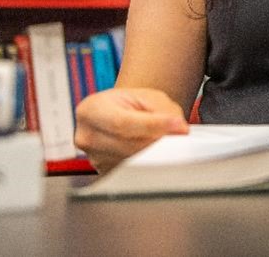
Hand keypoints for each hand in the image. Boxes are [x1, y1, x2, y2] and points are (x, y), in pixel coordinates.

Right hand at [74, 87, 188, 173]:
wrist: (117, 114)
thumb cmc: (130, 104)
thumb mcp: (147, 96)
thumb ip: (164, 110)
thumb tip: (180, 129)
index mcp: (91, 110)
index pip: (123, 123)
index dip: (152, 125)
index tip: (177, 125)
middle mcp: (88, 136)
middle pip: (129, 145)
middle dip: (159, 141)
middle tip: (179, 134)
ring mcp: (94, 158)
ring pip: (134, 161)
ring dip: (156, 153)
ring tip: (165, 140)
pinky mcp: (105, 173)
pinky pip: (133, 172)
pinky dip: (150, 162)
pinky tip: (154, 152)